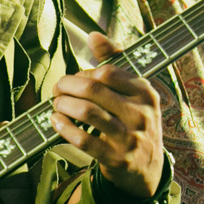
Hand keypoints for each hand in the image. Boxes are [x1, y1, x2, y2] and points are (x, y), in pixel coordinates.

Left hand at [51, 31, 164, 199]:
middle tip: (57, 90)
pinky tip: (56, 122)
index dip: (84, 73)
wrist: (147, 169)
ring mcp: (129, 138)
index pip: (107, 72)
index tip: (76, 79)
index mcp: (145, 92)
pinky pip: (83, 140)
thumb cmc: (134, 121)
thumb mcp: (134, 92)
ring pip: (87, 113)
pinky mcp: (116, 159)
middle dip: (67, 86)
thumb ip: (115, 61)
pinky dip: (64, 128)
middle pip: (93, 90)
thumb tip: (93, 35)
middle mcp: (140, 114)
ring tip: (56, 105)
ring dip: (63, 106)